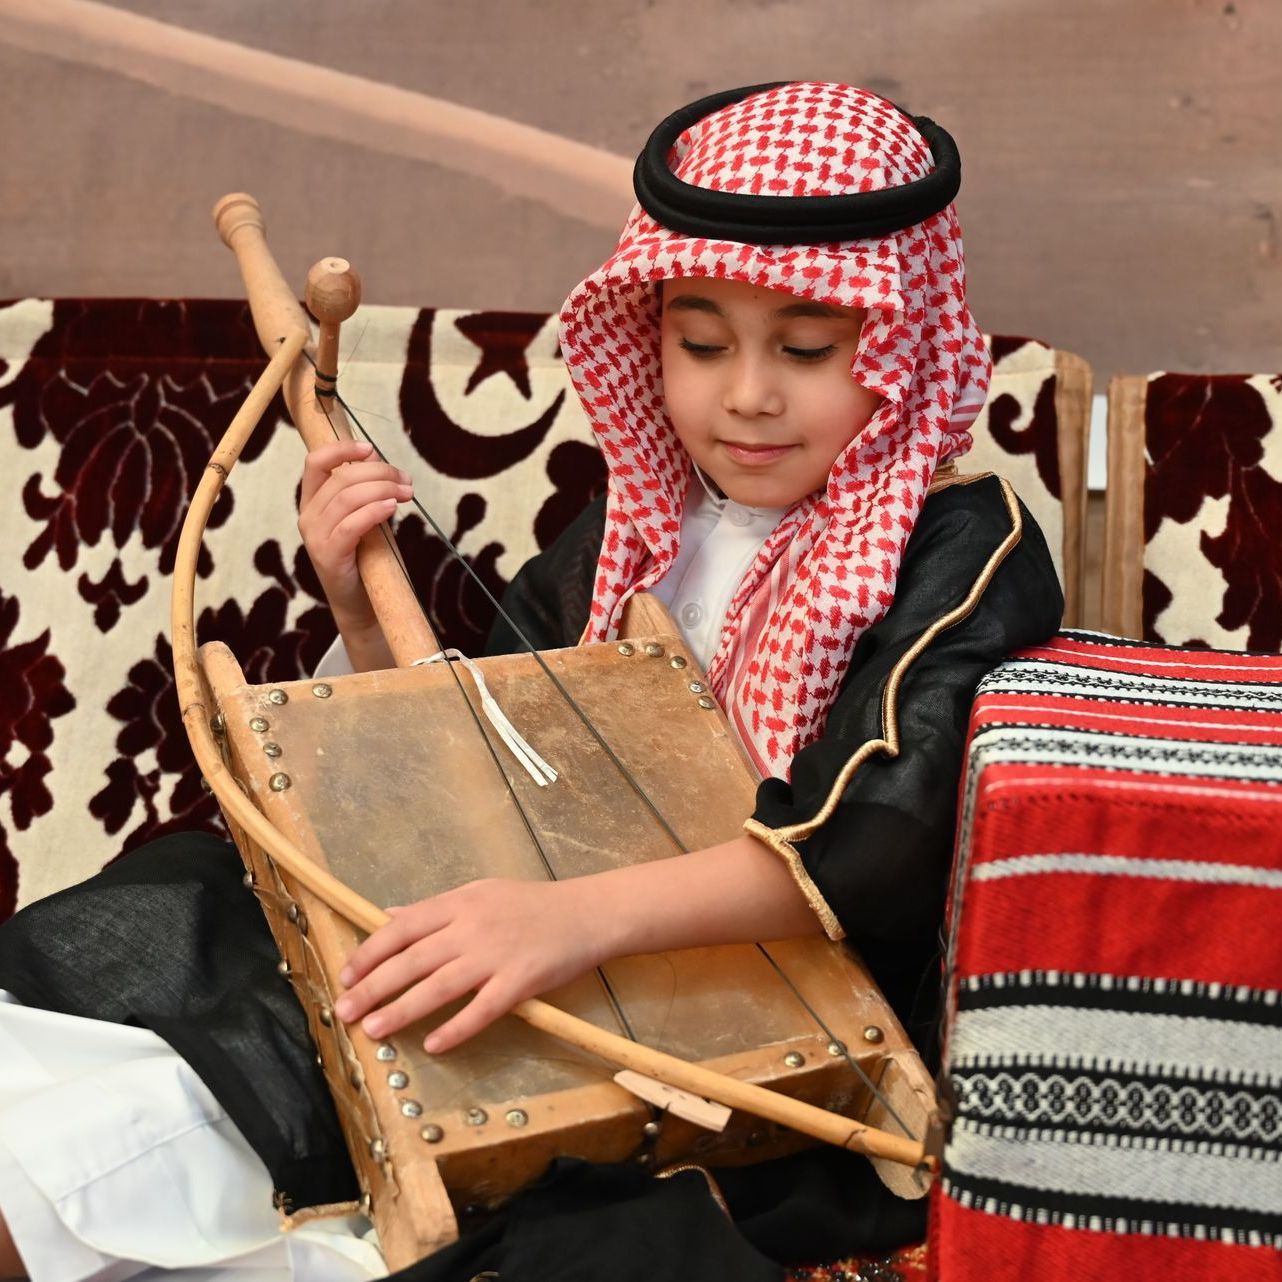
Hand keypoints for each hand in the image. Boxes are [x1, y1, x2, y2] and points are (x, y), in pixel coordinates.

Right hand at [297, 439, 413, 626]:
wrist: (361, 603)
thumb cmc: (366, 557)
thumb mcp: (366, 517)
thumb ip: (366, 491)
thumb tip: (378, 461)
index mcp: (313, 501)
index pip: (316, 462)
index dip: (342, 449)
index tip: (371, 449)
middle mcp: (308, 516)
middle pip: (341, 478)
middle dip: (379, 473)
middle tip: (406, 480)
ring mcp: (315, 537)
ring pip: (347, 498)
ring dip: (382, 489)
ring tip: (406, 493)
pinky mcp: (328, 555)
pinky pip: (350, 525)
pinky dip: (373, 511)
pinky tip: (391, 507)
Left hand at [333, 878, 609, 1052]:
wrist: (586, 913)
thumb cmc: (531, 904)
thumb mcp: (479, 893)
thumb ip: (433, 908)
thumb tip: (387, 917)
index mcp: (460, 903)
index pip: (402, 928)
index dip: (370, 952)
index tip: (346, 975)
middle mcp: (472, 927)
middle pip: (412, 960)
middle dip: (372, 987)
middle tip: (344, 1012)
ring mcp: (496, 956)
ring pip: (438, 987)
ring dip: (401, 1010)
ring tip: (374, 1030)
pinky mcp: (520, 982)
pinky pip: (481, 1010)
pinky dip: (455, 1029)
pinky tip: (432, 1045)